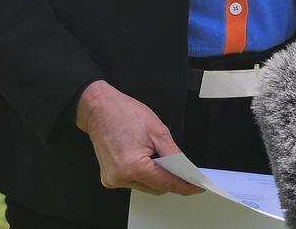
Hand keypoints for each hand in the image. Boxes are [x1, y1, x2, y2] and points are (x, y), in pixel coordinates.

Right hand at [76, 80, 202, 196]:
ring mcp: (113, 179)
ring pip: (145, 187)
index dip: (184, 185)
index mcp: (133, 166)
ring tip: (158, 158)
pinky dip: (143, 175)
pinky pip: (133, 182)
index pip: (166, 183)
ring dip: (156, 177)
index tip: (196, 187)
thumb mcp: (157, 130)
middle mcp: (120, 177)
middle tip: (182, 170)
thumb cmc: (123, 113)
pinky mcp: (109, 178)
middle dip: (170, 180)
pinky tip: (145, 160)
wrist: (99, 108)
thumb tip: (185, 169)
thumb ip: (173, 154)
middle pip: (156, 188)